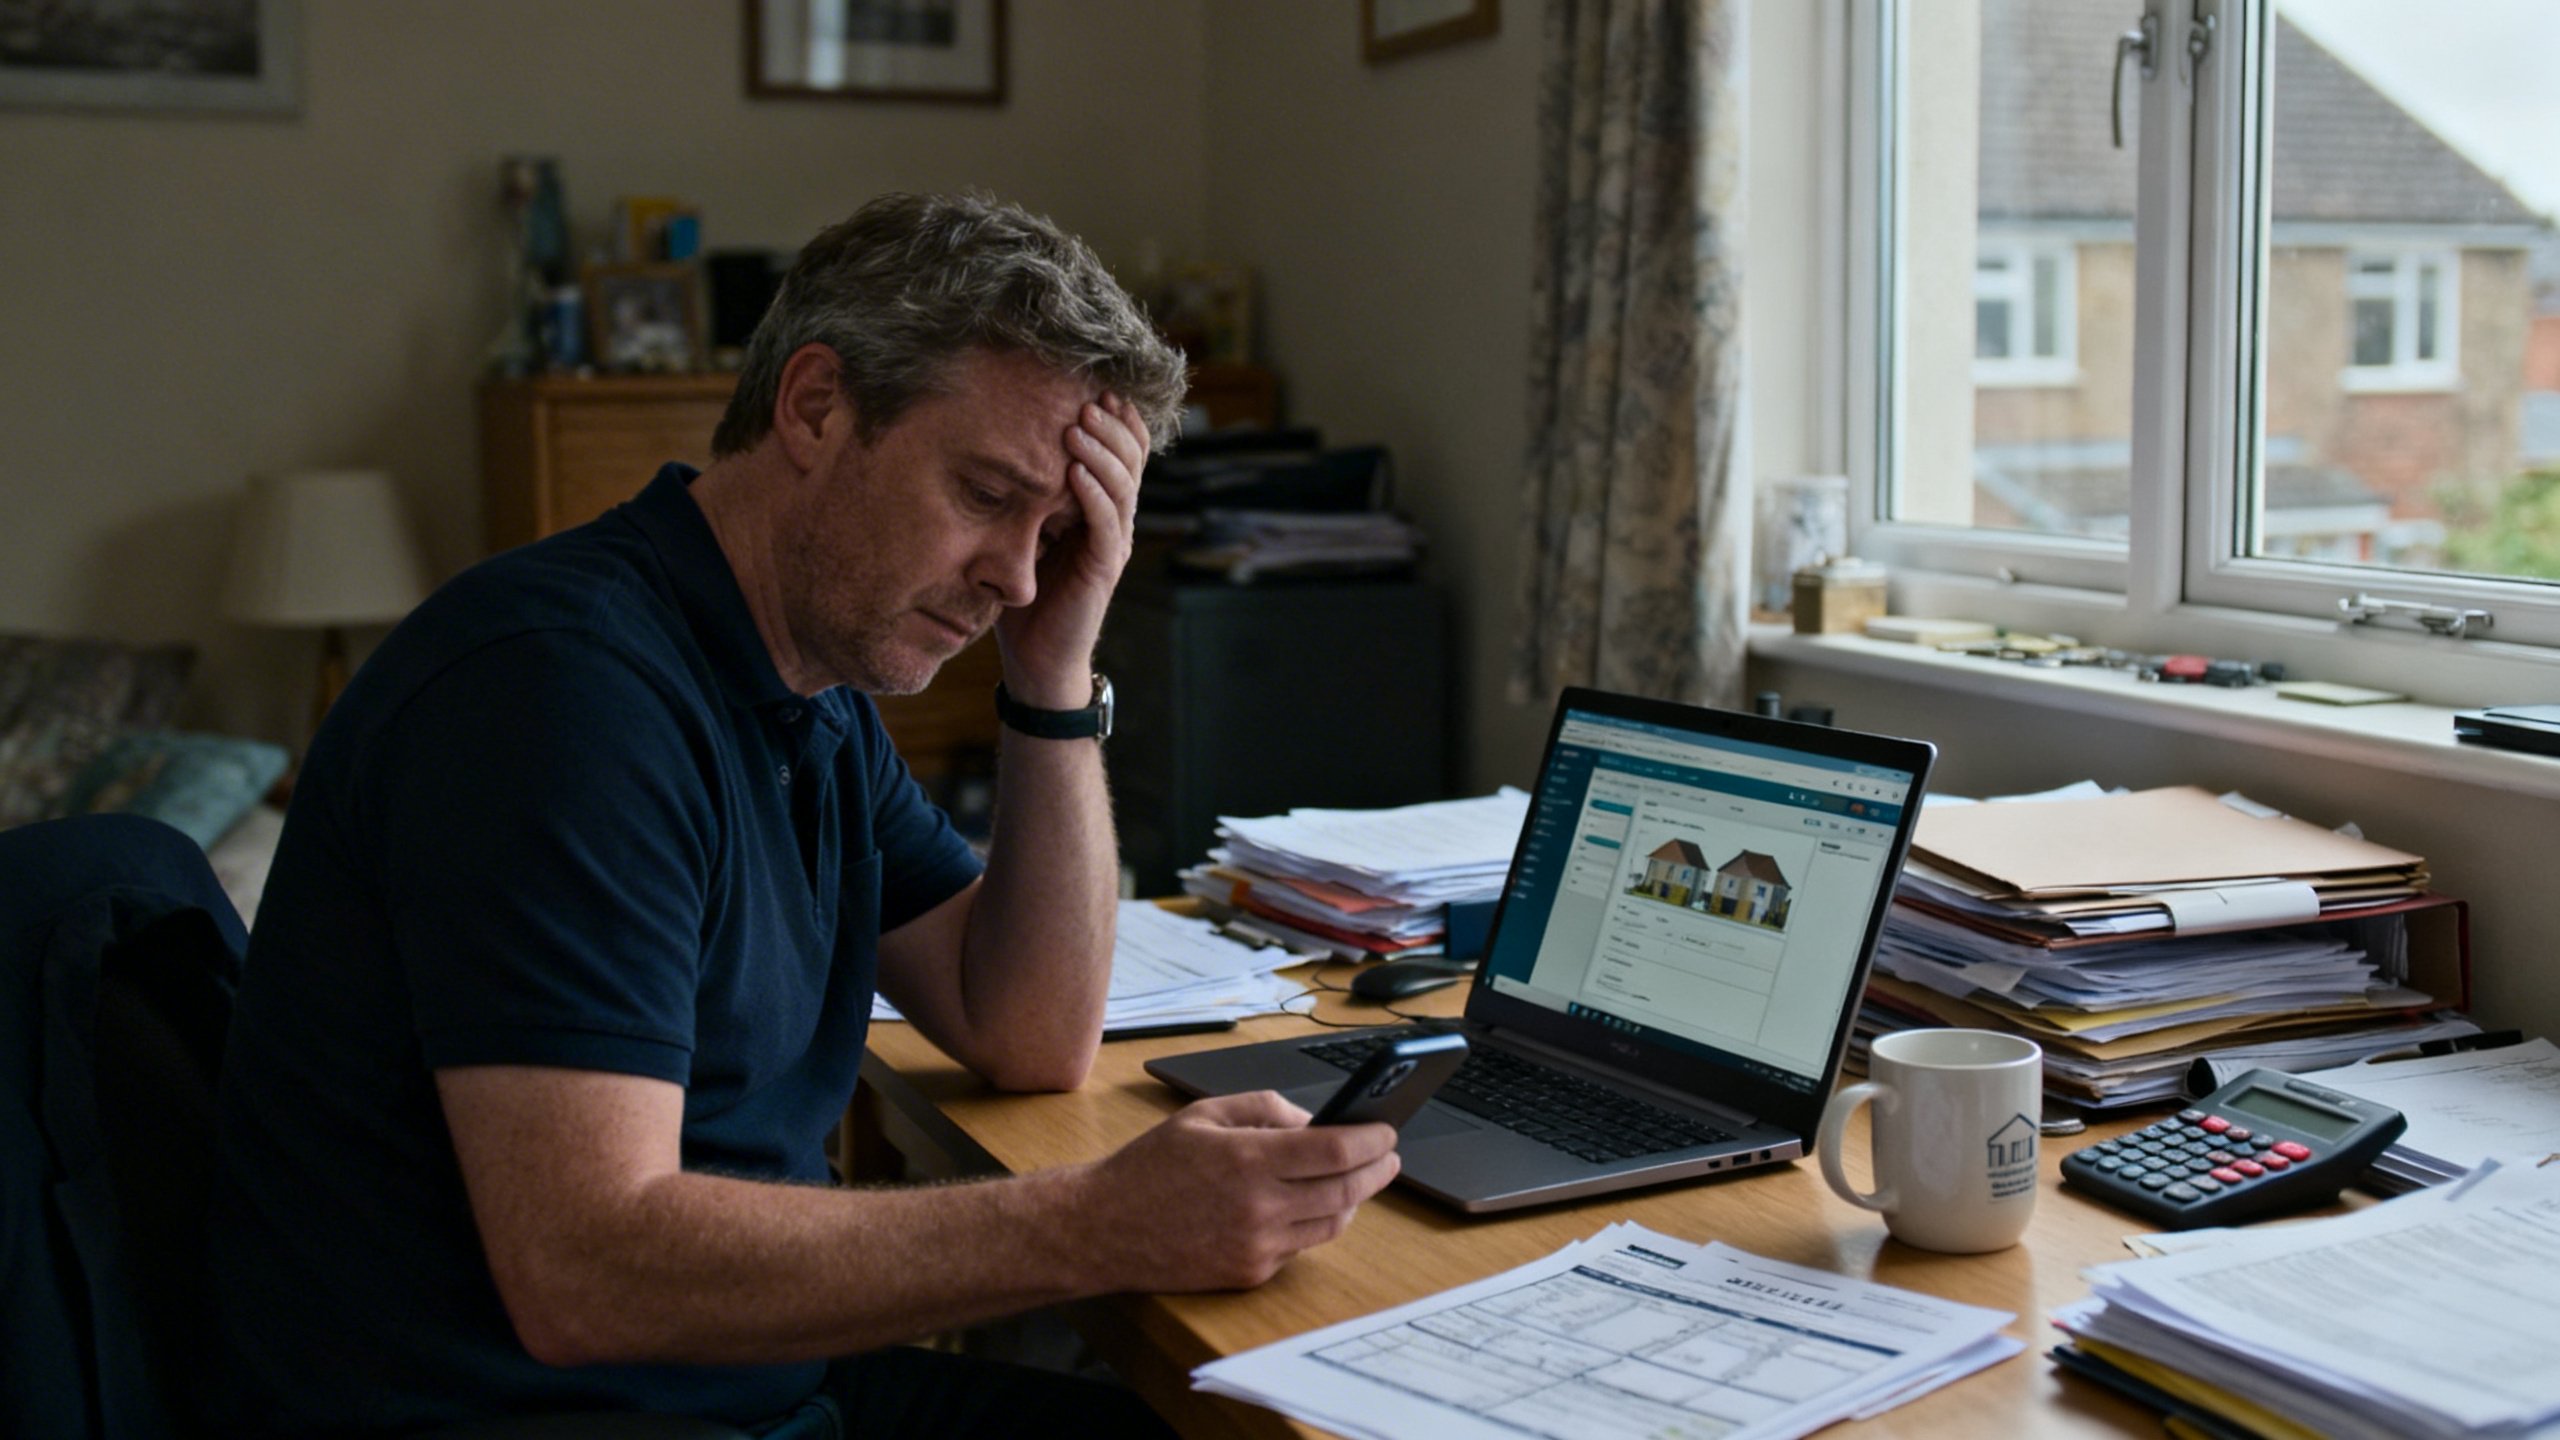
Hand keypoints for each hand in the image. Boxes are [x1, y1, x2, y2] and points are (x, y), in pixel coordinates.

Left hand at [994, 392, 1149, 707]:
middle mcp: (1114, 522)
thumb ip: (1029, 494)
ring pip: (1123, 487)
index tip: (1097, 387)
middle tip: (1088, 398)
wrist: (1036, 658)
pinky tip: (1076, 470)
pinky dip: (1094, 495)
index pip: (1123, 454)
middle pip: (1131, 461)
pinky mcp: (1104, 569)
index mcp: (1100, 509)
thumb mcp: (1024, 531)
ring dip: (1102, 452)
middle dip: (1111, 426)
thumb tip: (1000, 442)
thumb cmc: (1025, 595)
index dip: (1117, 421)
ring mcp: (1113, 545)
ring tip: (1079, 424)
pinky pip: (1106, 524)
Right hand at [1066, 1091, 1400, 1292]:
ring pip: (1331, 1224)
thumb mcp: (1203, 1114)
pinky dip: (1313, 1224)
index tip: (1386, 1130)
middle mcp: (1259, 1207)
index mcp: (1248, 1159)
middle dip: (1377, 1170)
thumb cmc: (1150, 1167)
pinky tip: (1308, 1206)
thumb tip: (1312, 1120)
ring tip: (1356, 1179)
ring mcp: (1257, 1246)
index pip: (1336, 1150)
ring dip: (1352, 1200)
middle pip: (1346, 1191)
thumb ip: (1263, 1108)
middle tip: (1388, 1156)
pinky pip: (1300, 1248)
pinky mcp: (1249, 1273)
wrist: (1105, 1229)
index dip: (1372, 1140)